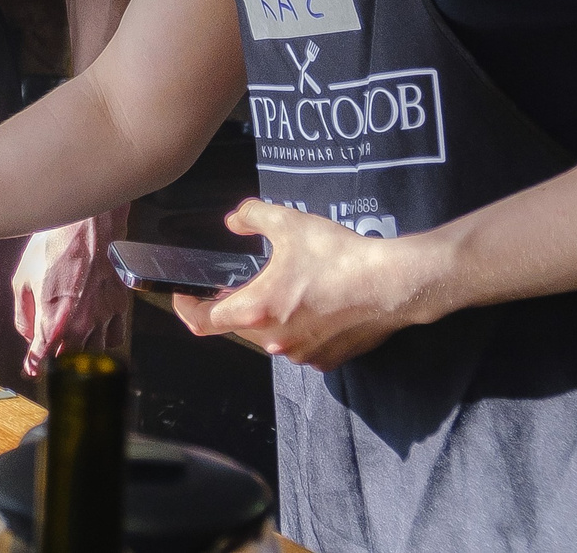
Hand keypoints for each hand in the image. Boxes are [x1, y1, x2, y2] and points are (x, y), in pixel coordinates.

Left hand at [13, 208, 133, 375]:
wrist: (86, 224)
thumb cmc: (53, 246)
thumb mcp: (22, 278)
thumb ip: (24, 313)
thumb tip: (28, 333)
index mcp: (54, 318)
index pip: (43, 355)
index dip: (35, 365)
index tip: (32, 369)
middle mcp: (81, 322)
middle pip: (70, 358)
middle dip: (58, 358)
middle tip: (50, 351)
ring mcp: (103, 316)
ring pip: (94, 352)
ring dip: (81, 351)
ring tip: (71, 341)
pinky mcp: (119, 306)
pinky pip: (115, 337)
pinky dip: (105, 341)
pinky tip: (95, 332)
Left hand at [173, 199, 446, 368]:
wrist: (393, 284)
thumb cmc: (337, 255)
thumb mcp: (287, 222)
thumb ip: (251, 216)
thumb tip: (234, 221)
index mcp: (257, 310)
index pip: (204, 321)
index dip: (187, 309)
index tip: (183, 296)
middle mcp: (275, 340)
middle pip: (238, 327)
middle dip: (233, 306)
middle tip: (237, 283)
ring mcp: (303, 355)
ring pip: (270, 338)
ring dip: (266, 318)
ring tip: (280, 291)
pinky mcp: (329, 360)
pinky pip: (300, 345)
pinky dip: (296, 328)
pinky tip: (312, 306)